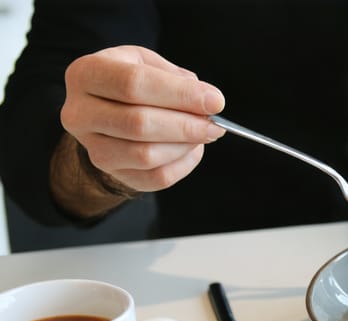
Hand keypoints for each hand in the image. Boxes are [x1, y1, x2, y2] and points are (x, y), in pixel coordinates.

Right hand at [60, 45, 225, 191]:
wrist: (105, 114)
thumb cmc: (130, 84)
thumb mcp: (147, 64)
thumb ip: (176, 77)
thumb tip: (206, 99)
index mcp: (86, 74)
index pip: (134, 83)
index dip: (180, 94)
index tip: (215, 101)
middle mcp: (79, 113)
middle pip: (138, 123)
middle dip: (186, 125)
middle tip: (215, 124)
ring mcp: (91, 147)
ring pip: (145, 155)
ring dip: (185, 146)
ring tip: (205, 134)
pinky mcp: (110, 173)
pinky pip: (154, 178)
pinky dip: (182, 164)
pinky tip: (193, 149)